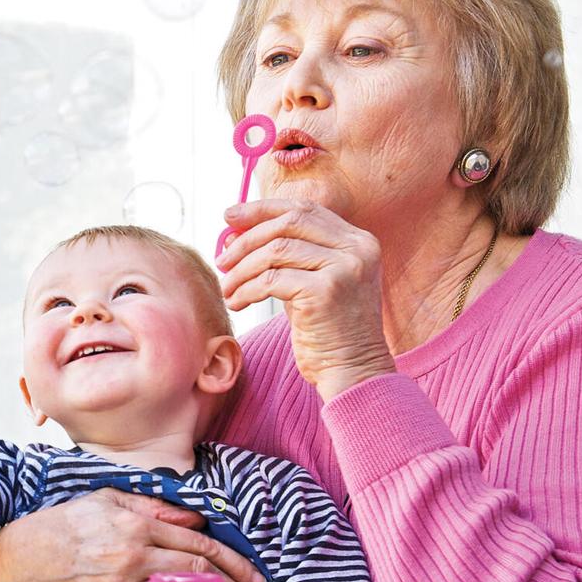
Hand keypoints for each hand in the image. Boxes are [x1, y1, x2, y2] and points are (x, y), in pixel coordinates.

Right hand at [0, 488, 266, 581]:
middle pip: (198, 577)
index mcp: (136, 526)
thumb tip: (196, 517)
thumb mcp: (107, 500)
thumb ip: (155, 507)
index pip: (198, 544)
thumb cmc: (63, 526)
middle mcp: (132, 558)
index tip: (256, 577)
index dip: (234, 563)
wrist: (20, 562)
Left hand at [215, 198, 395, 399]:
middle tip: (222, 258)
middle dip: (247, 238)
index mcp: (358, 241)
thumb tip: (237, 233)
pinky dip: (246, 289)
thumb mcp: (315, 281)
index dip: (263, 209)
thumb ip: (289, 254)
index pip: (305, 209)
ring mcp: (344, 269)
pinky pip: (271, 280)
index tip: (231, 216)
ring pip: (275, 251)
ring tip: (228, 288)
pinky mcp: (326, 292)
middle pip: (288, 224)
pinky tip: (237, 303)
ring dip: (242, 269)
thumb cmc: (328, 331)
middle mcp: (356, 249)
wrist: (354, 372)